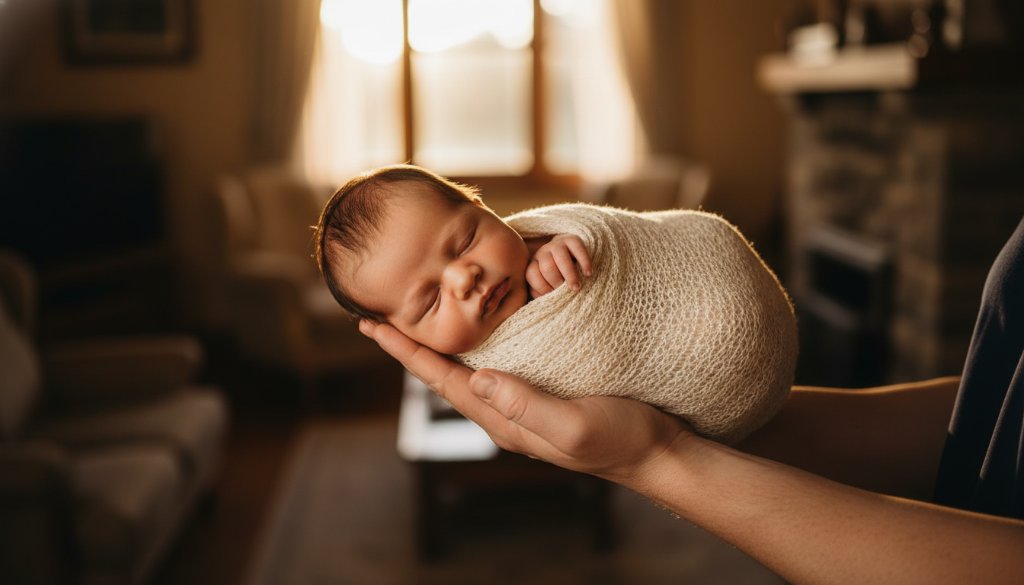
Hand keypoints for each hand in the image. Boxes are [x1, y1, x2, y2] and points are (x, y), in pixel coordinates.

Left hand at [359, 319, 686, 481]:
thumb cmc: (621, 439)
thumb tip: (478, 379)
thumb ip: (526, 405)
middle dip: (412, 345)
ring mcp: (524, 402)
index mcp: (505, 420)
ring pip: (468, 367)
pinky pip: (497, 362)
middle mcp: (506, 411)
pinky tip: (477, 326)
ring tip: (416, 316)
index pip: (443, 381)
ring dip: (440, 342)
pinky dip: (477, 341)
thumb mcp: (573, 425)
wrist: (658, 451)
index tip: (373, 326)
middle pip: (446, 373)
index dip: (407, 353)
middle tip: (380, 314)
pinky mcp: (544, 391)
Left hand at [526, 234, 592, 297]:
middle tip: (567, 293)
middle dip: (557, 281)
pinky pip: (577, 248)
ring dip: (569, 274)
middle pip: (547, 266)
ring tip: (576, 287)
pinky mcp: (572, 239)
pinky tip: (588, 273)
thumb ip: (545, 292)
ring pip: (560, 257)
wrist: (575, 257)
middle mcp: (543, 253)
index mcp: (534, 264)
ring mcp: (557, 244)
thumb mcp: (549, 285)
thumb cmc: (560, 278)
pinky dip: (584, 262)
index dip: (542, 288)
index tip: (554, 298)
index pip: (532, 274)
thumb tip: (545, 299)